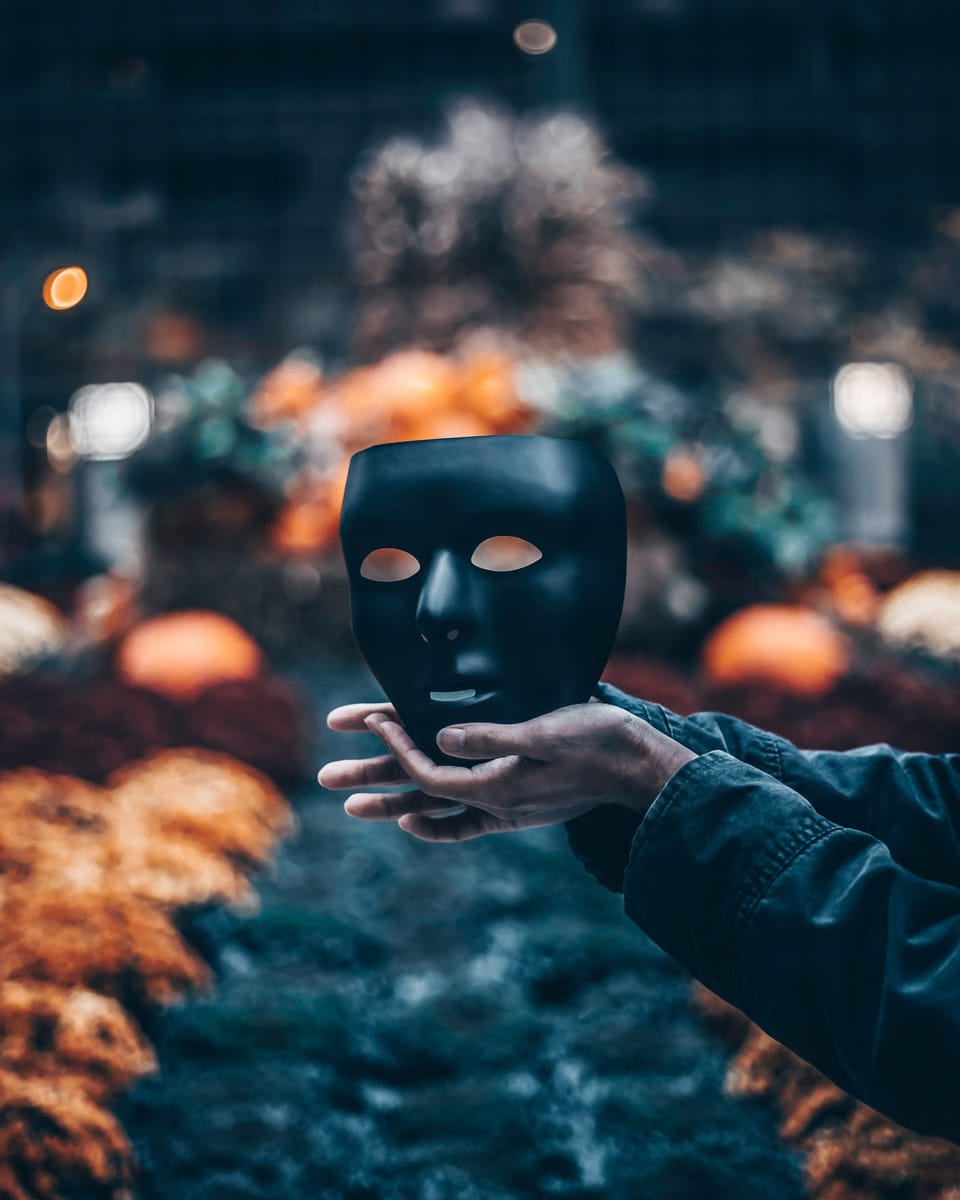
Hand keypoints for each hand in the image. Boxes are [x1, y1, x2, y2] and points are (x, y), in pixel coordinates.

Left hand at [318, 700, 696, 841]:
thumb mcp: (547, 732)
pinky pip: (464, 821)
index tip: (373, 719)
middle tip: (325, 780)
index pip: (429, 769)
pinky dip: (436, 821)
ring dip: (391, 801)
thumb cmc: (599, 743)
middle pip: (418, 794)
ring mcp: (504, 807)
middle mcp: (494, 801)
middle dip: (371, 783)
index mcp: (497, 784)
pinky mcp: (517, 805)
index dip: (396, 746)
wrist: (640, 770)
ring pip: (435, 808)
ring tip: (350, 806)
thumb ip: (495, 737)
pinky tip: (417, 817)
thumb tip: (444, 735)